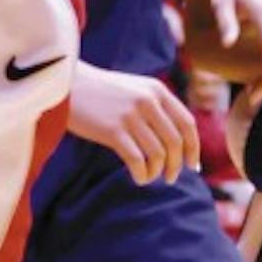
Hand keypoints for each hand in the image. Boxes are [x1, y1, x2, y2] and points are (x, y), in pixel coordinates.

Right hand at [66, 62, 199, 184]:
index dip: (193, 147)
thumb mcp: (136, 90)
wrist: (67, 83)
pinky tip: (138, 177)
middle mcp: (148, 101)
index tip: (192, 166)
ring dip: (158, 172)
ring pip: (158, 154)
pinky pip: (138, 161)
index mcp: (157, 90)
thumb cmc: (103, 92)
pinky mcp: (113, 130)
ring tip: (149, 177)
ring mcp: (131, 115)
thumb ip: (157, 107)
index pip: (187, 123)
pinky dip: (142, 175)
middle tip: (171, 178)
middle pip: (175, 142)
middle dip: (177, 165)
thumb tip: (178, 142)